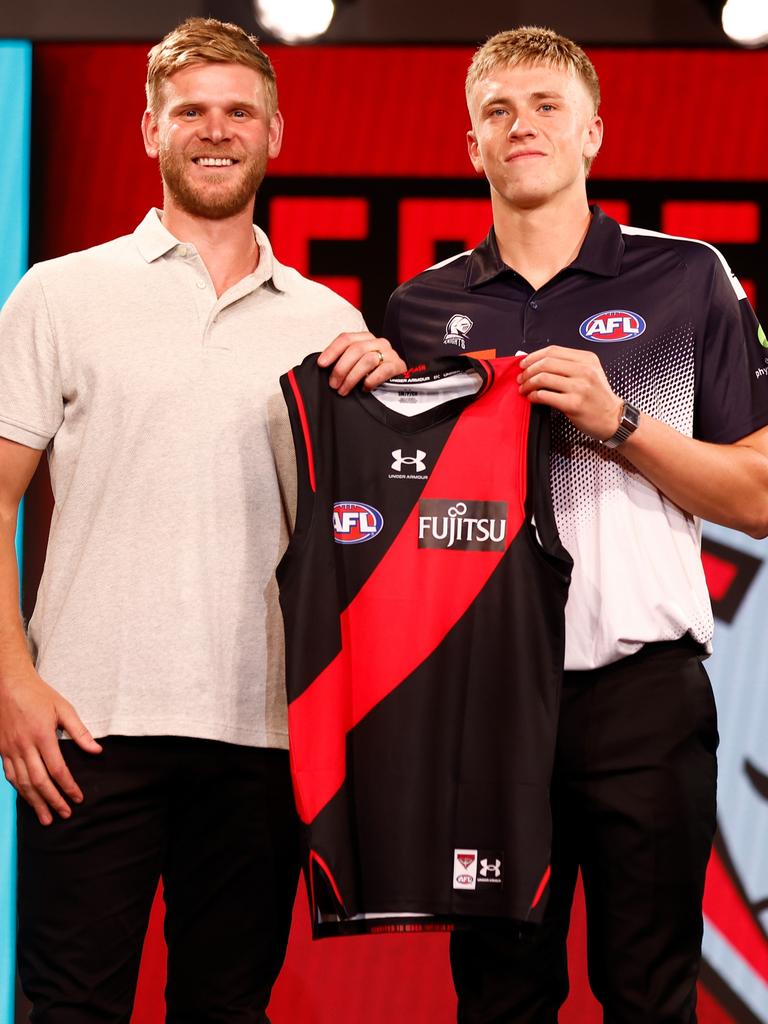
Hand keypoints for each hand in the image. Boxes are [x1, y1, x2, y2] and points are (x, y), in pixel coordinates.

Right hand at [0, 667, 101, 824]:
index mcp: (42, 735)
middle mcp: (24, 746)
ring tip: (46, 818)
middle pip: (39, 781)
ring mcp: (10, 749)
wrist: (8, 684)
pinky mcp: (1, 750)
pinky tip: (27, 799)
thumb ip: (80, 731)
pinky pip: (10, 775)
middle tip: (64, 814)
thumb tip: (96, 751)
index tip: (78, 798)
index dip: (68, 786)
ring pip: (22, 783)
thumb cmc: (39, 695)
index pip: (57, 769)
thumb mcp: (64, 708)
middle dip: (53, 801)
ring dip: (35, 802)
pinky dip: (19, 790)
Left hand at [317, 332, 406, 395]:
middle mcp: (378, 342)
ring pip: (367, 360)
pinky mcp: (398, 366)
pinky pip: (382, 371)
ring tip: (344, 390)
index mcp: (366, 338)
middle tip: (334, 384)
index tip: (322, 364)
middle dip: (341, 368)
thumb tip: (324, 365)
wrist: (398, 384)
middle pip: (355, 350)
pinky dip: (370, 381)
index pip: (346, 339)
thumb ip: (343, 360)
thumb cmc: (373, 374)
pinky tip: (364, 388)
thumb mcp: (357, 363)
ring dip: (352, 377)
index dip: (332, 351)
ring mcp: (390, 353)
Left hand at [518, 346, 623, 440]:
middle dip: (528, 370)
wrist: (612, 418)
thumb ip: (566, 365)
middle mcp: (585, 371)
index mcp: (587, 359)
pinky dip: (534, 396)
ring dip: (528, 383)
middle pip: (546, 363)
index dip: (534, 356)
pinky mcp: (574, 404)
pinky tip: (532, 398)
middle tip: (521, 378)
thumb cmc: (597, 397)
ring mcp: (580, 387)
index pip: (553, 350)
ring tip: (524, 389)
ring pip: (543, 378)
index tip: (524, 363)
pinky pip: (545, 396)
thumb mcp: (589, 373)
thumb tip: (535, 361)